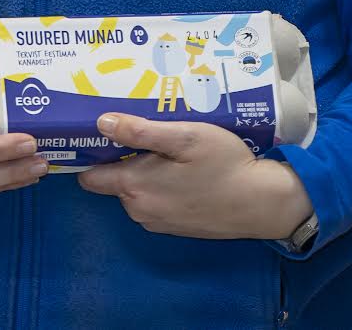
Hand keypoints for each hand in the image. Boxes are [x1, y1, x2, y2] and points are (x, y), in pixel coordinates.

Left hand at [76, 114, 312, 240]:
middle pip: (113, 181)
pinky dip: (160, 188)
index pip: (89, 176)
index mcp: (134, 187)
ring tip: (167, 148)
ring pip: (134, 192)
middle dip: (121, 159)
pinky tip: (181, 171)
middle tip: (145, 132)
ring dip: (144, 173)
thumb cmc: (224, 164)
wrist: (262, 203)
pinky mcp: (174, 227)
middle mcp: (139, 210)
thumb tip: (101, 123)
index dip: (89, 154)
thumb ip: (139, 132)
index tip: (95, 134)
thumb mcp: (183, 136)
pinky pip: (153, 203)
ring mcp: (157, 222)